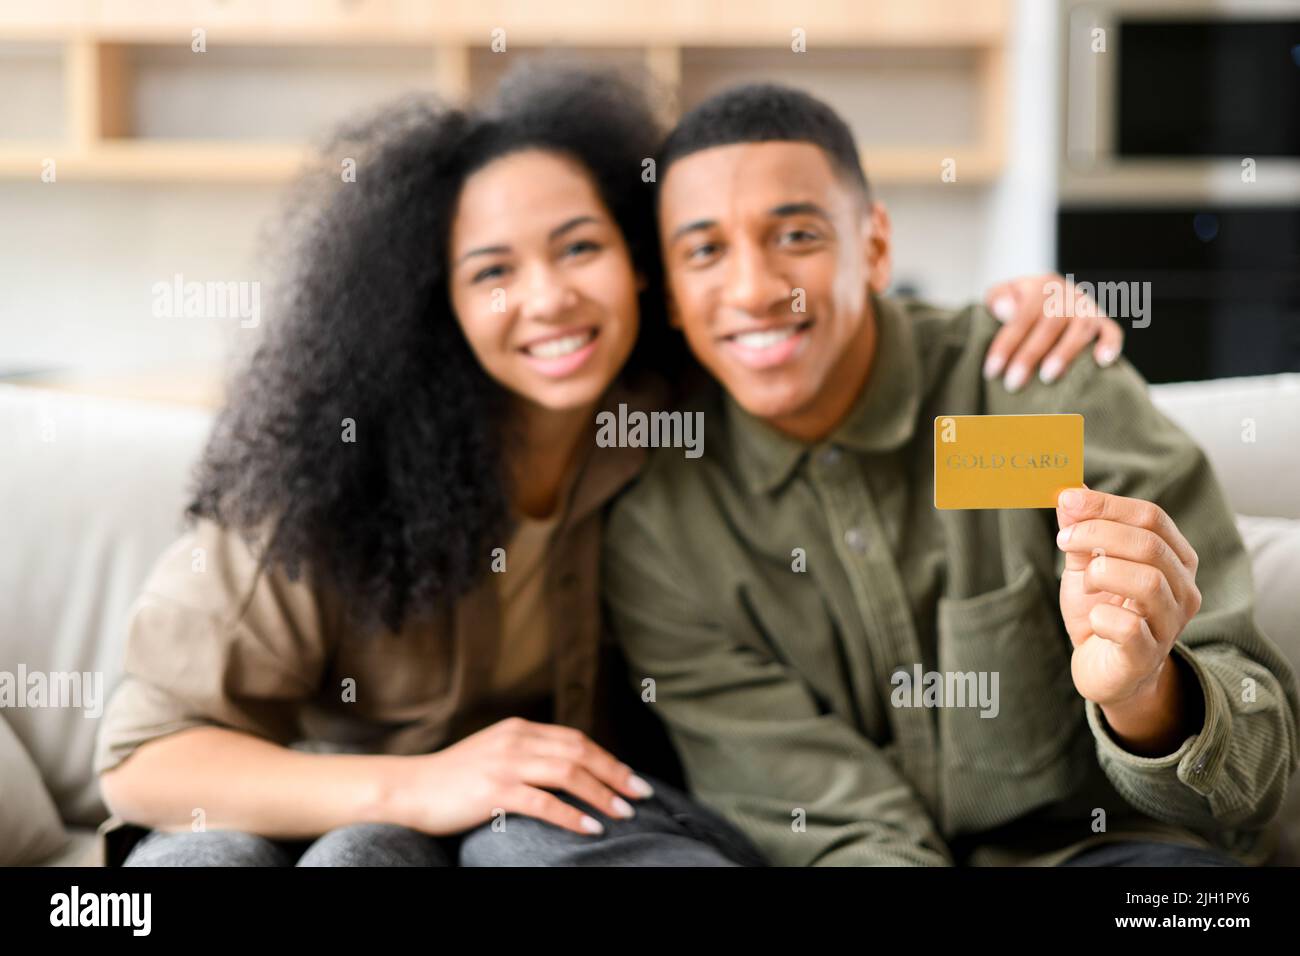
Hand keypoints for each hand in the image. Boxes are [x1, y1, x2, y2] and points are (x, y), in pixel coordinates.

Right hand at [390, 717, 653, 836]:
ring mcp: (504, 764)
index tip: (630, 778)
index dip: (608, 758)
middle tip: (640, 794)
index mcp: (519, 729)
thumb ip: (528, 753)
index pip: (576, 739)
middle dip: (615, 774)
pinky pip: (544, 803)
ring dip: (601, 794)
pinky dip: (572, 815)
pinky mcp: (494, 790)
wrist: (409, 788)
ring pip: (567, 774)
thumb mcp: (495, 753)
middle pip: (579, 752)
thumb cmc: (453, 778)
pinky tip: (590, 827)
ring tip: (623, 813)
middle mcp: (516, 741)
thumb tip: (571, 768)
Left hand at [983, 274, 1123, 391]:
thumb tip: (1006, 309)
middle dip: (1030, 355)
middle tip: (1013, 383)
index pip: (1022, 315)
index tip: (992, 371)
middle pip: (1051, 323)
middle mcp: (1068, 294)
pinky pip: (1112, 332)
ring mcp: (1088, 308)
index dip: (1006, 343)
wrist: (1048, 299)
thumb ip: (998, 298)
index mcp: (1041, 286)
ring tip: (1047, 378)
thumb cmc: (1018, 304)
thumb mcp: (1002, 295)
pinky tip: (1102, 362)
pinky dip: (1110, 345)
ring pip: (1081, 328)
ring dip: (1065, 353)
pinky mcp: (1104, 323)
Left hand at [1055, 487, 1201, 713]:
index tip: (1067, 500)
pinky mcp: (1148, 655)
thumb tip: (1070, 491)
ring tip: (1086, 582)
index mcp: (1174, 558)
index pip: (1151, 516)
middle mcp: (1183, 588)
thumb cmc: (1102, 613)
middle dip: (1097, 534)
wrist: (1106, 671)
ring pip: (1146, 581)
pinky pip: (1129, 627)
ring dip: (1101, 573)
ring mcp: (1171, 624)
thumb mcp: (1086, 566)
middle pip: (1149, 544)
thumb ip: (1081, 531)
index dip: (1107, 505)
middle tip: (1064, 539)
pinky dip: (1101, 617)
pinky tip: (1095, 621)